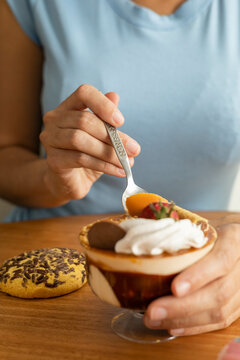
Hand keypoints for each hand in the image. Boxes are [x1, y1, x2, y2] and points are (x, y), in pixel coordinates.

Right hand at [40, 85, 139, 204]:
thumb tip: (115, 96)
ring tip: (126, 162)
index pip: (84, 93)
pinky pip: (80, 159)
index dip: (103, 104)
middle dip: (113, 136)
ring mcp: (50, 139)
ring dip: (108, 152)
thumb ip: (106, 118)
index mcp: (68, 107)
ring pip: (81, 140)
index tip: (121, 122)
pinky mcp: (53, 160)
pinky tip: (118, 170)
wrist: (71, 182)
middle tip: (134, 149)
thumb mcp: (101, 136)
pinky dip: (103, 165)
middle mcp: (54, 119)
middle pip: (84, 121)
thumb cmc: (88, 155)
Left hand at [144, 222, 239, 335]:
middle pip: (219, 291)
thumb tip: (143, 247)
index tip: (175, 288)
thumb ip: (181, 236)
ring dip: (184, 320)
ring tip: (154, 319)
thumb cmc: (211, 232)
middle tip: (152, 311)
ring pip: (220, 311)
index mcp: (235, 239)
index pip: (222, 259)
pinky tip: (172, 326)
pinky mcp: (239, 305)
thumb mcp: (200, 226)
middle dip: (183, 306)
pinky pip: (221, 321)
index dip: (199, 276)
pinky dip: (195, 327)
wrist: (236, 242)